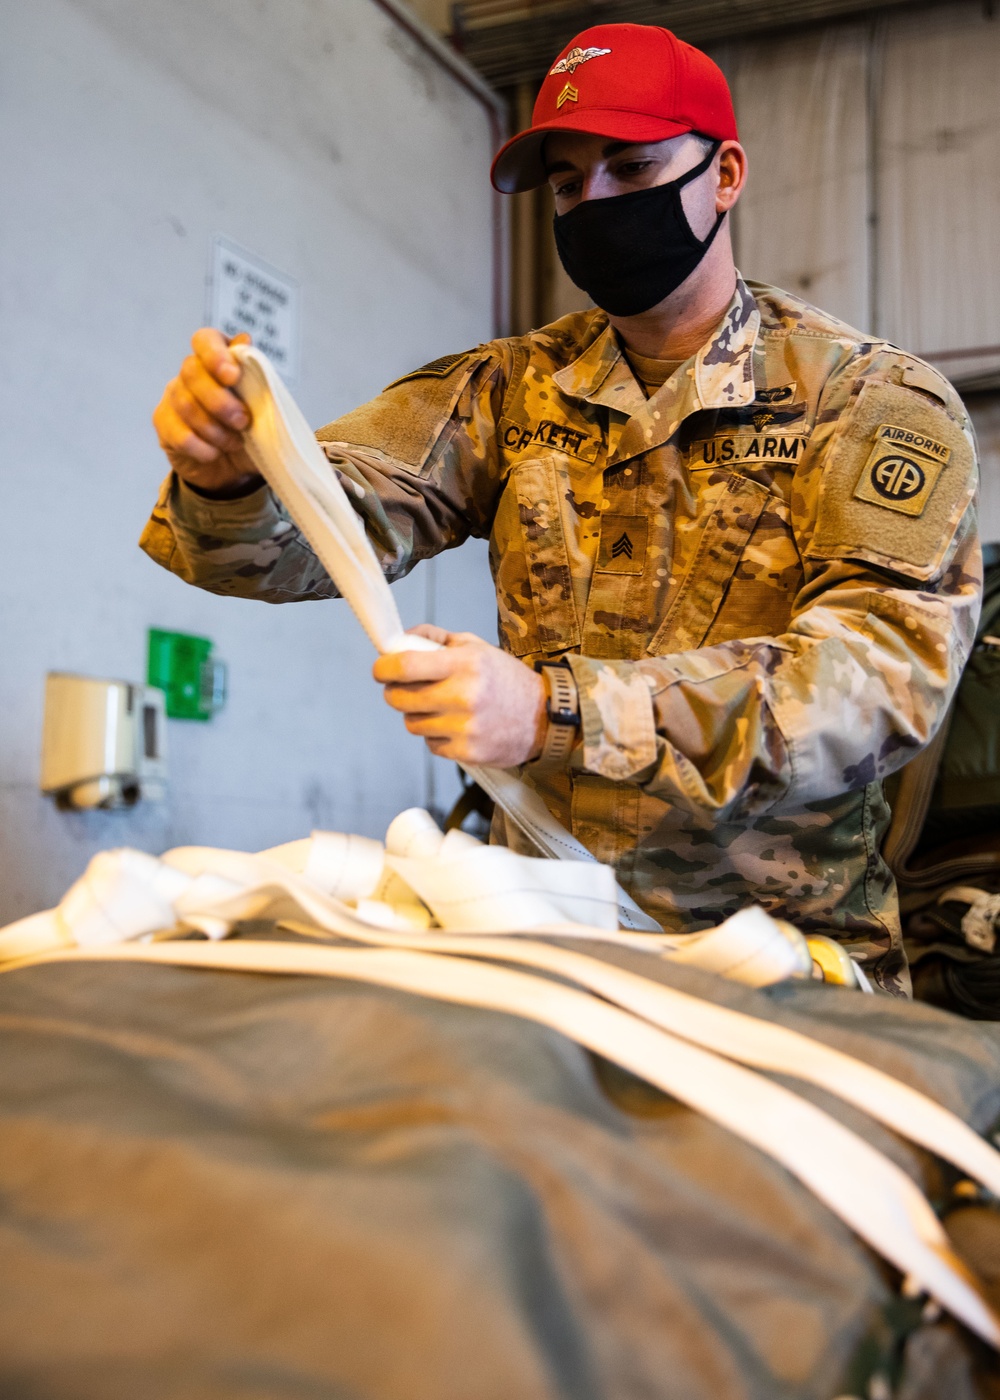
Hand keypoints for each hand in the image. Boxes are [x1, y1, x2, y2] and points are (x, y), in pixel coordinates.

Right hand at [151, 329, 262, 494]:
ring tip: (234, 443)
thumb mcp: (264, 407)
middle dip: (220, 402)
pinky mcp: (164, 423)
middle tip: (243, 422)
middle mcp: (191, 373)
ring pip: (186, 405)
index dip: (215, 355)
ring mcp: (174, 396)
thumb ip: (256, 375)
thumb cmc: (250, 431)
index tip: (232, 376)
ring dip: (215, 429)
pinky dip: (202, 448)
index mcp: (217, 360)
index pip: (205, 340)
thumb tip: (244, 339)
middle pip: (192, 373)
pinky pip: (179, 434)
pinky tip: (215, 453)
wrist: (234, 468)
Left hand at [372, 625, 547, 766]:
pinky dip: (436, 736)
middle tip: (406, 688)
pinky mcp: (466, 752)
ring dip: (417, 715)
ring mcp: (464, 728)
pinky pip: (430, 744)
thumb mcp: (477, 647)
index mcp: (465, 664)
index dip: (383, 668)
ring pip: (412, 723)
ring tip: (440, 707)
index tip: (381, 670)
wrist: (545, 717)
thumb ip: (436, 640)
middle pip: (399, 698)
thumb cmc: (506, 679)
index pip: (405, 666)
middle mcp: (464, 695)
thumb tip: (397, 641)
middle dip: (395, 692)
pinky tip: (455, 726)